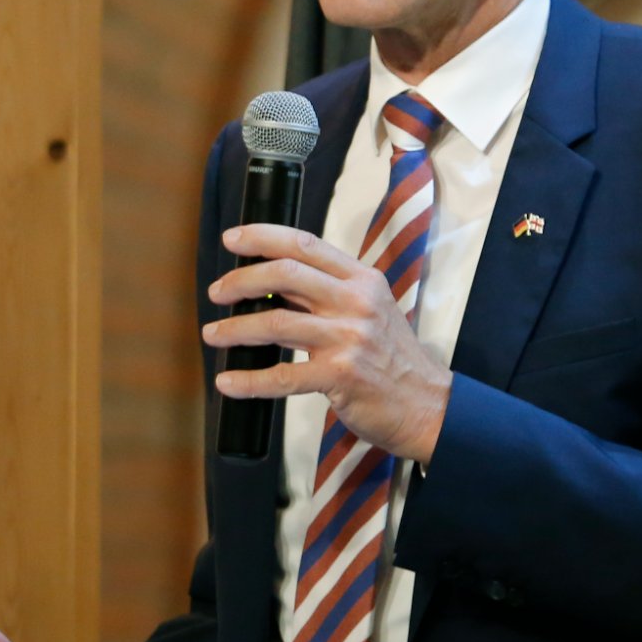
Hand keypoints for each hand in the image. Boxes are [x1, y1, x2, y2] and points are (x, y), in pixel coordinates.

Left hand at [204, 223, 451, 464]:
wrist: (427, 405)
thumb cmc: (393, 358)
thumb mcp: (372, 310)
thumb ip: (329, 293)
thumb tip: (272, 281)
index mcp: (362, 280)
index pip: (306, 245)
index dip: (263, 237)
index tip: (233, 238)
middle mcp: (356, 303)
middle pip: (285, 274)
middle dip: (241, 280)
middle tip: (217, 292)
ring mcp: (349, 339)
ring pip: (276, 323)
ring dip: (235, 329)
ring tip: (214, 334)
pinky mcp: (340, 377)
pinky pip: (282, 376)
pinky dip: (248, 380)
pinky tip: (228, 382)